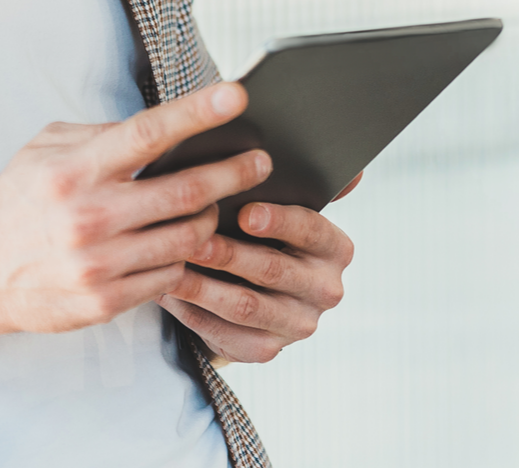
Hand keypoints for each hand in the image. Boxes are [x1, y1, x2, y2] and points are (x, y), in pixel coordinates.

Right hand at [0, 81, 272, 339]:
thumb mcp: (47, 149)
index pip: (148, 133)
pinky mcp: (106, 300)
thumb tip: (164, 123)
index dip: (196, 112)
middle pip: (185, 190)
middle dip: (233, 172)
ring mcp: (100, 263)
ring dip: (212, 218)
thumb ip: (102, 135)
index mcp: (75, 169)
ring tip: (217, 205)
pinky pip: (171, 274)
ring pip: (188, 236)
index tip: (235, 96)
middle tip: (260, 162)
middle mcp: (89, 215)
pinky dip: (186, 256)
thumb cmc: (20, 202)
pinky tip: (186, 243)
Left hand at [158, 174, 359, 363]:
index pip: (311, 230)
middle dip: (229, 254)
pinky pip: (225, 334)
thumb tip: (350, 169)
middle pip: (273, 270)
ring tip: (172, 267)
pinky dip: (193, 313)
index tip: (246, 213)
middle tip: (193, 241)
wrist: (257, 289)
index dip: (279, 221)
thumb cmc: (264, 235)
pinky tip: (168, 293)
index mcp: (335, 248)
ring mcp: (297, 325)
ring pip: (245, 306)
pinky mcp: (266, 349)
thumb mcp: (285, 208)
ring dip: (204, 286)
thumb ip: (303, 186)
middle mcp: (325, 290)